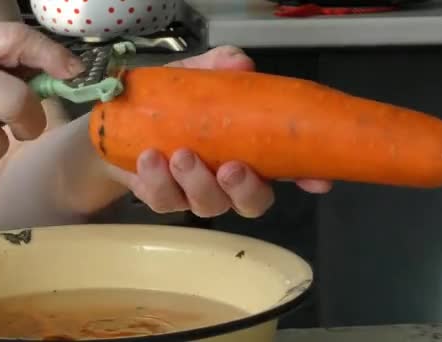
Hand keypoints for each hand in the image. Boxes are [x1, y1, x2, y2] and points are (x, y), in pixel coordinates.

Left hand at [108, 46, 331, 217]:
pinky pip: (165, 200)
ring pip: (208, 205)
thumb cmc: (172, 102)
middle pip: (251, 203)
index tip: (317, 181)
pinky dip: (158, 181)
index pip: (285, 170)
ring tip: (180, 155)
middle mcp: (227, 181)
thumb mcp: (196, 77)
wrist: (124, 120)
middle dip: (244, 190)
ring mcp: (195, 194)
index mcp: (248, 152)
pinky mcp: (163, 198)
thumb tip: (240, 63)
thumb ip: (219, 67)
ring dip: (197, 182)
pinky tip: (149, 158)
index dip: (306, 179)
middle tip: (230, 168)